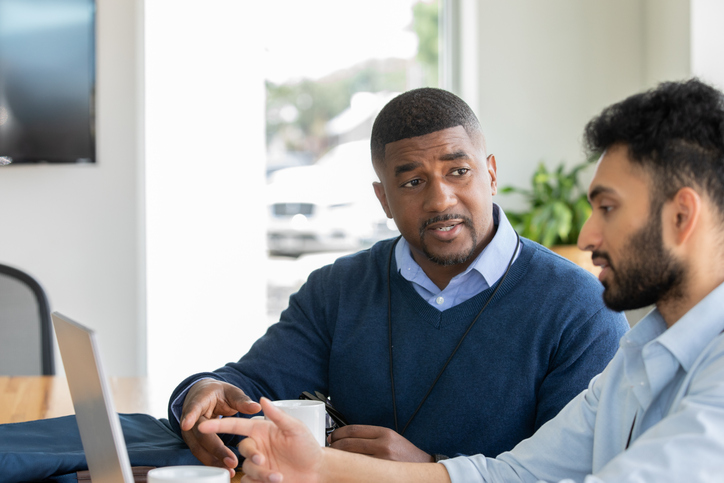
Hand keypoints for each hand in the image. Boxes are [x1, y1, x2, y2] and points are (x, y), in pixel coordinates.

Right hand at [179, 379, 261, 474]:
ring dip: (213, 460)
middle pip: (199, 434)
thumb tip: (257, 407)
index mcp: (199, 400)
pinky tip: (224, 470)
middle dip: (214, 448)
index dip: (190, 416)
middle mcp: (190, 418)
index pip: (193, 408)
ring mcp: (189, 432)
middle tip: (230, 460)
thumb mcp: (230, 392)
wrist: (203, 396)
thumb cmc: (218, 393)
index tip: (187, 424)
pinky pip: (201, 453)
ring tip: (229, 469)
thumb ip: (242, 401)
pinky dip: (212, 462)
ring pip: (198, 448)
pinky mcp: (194, 442)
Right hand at [199, 397, 323, 482]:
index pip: (236, 426)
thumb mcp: (294, 428)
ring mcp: (258, 463)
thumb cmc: (307, 446)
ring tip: (279, 477)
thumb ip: (277, 415)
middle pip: (242, 449)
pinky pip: (249, 481)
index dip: (219, 425)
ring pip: (246, 468)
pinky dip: (259, 482)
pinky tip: (275, 481)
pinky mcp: (259, 478)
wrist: (316, 471)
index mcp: (261, 430)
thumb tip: (262, 399)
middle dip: (251, 455)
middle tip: (263, 459)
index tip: (203, 424)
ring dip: (261, 473)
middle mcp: (257, 445)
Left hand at [329, 425, 432, 461]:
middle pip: (349, 443)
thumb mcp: (391, 438)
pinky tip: (344, 468)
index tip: (332, 435)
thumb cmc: (405, 454)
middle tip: (329, 446)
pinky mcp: (381, 472)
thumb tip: (347, 437)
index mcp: (384, 433)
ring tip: (333, 458)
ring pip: (351, 457)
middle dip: (334, 444)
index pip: (354, 430)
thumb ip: (372, 436)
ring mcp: (382, 461)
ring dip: (338, 457)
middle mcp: (383, 445)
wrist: (422, 467)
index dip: (338, 432)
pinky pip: (359, 470)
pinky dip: (348, 468)